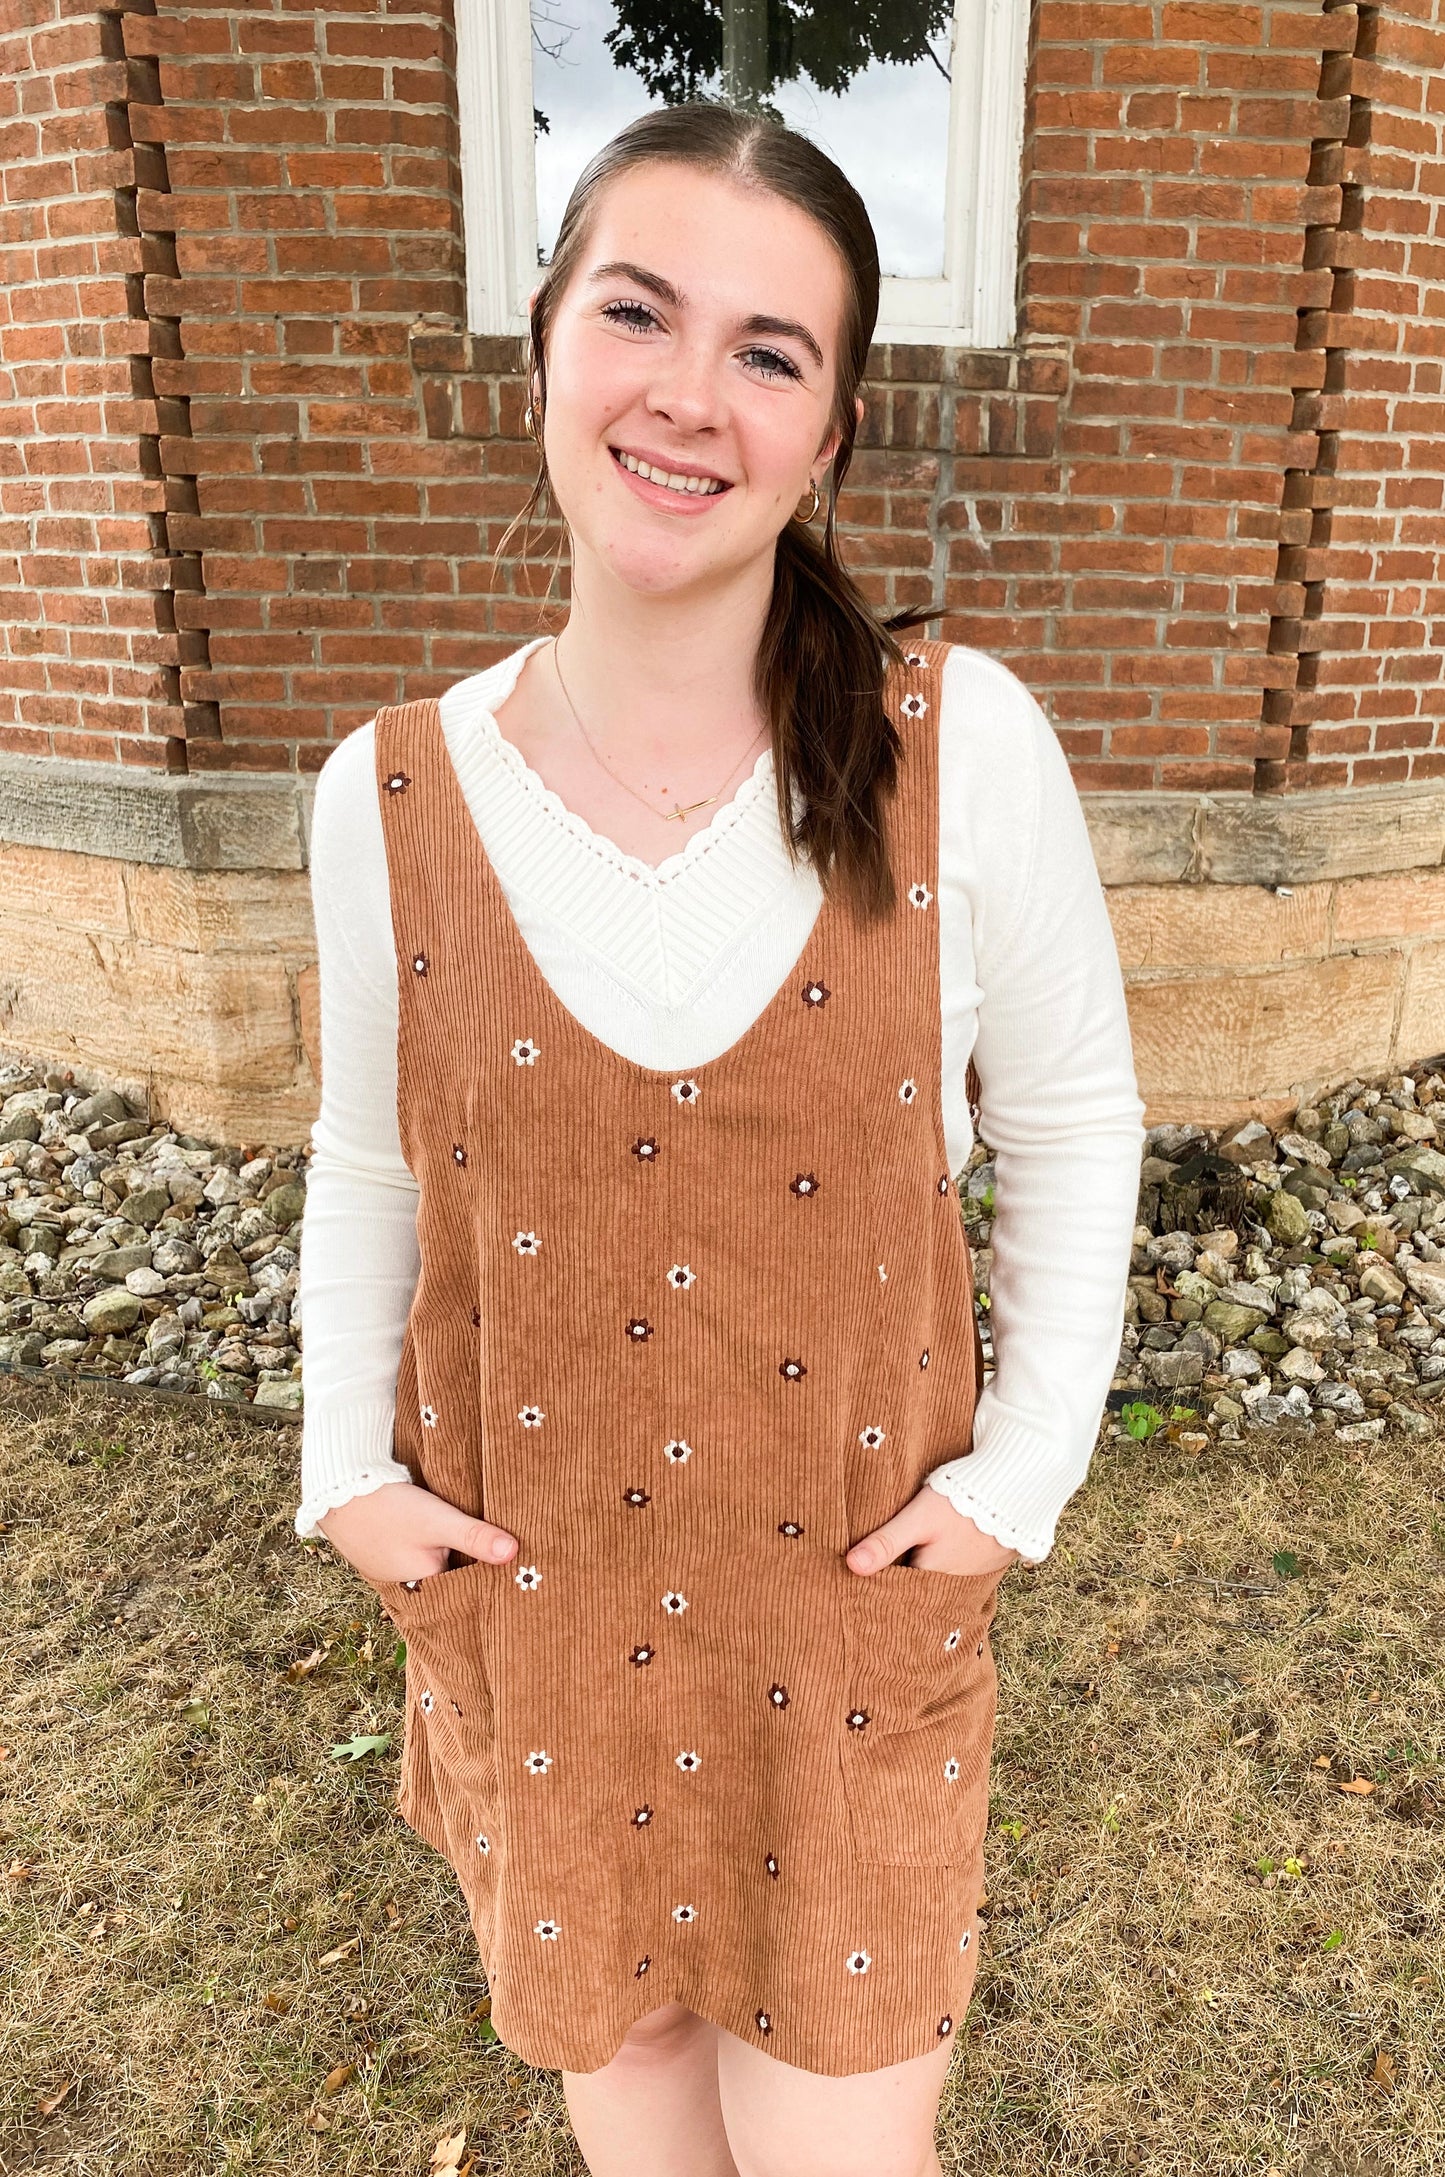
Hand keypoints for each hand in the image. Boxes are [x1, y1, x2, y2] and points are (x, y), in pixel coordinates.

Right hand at [317, 1480, 517, 1587]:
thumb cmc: (389, 1508)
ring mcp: (390, 1569)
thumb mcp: (438, 1520)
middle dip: (465, 1559)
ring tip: (462, 1533)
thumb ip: (474, 1536)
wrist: (337, 1491)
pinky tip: (428, 1528)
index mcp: (426, 1582)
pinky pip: (410, 1552)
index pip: (467, 1582)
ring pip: (429, 1561)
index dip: (487, 1570)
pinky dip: (421, 1543)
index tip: (511, 1560)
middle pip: (448, 1573)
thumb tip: (514, 1553)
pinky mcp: (380, 1552)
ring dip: (442, 1549)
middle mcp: (407, 1583)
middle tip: (492, 1542)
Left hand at [846, 1484, 1019, 1578]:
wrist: (1017, 1484)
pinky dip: (953, 1561)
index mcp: (933, 1577)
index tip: (861, 1583)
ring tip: (917, 1556)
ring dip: (930, 1570)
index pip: (900, 1591)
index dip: (882, 1584)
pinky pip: (965, 1569)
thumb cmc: (962, 1500)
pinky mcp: (993, 1560)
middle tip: (885, 1569)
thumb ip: (885, 1542)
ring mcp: (979, 1574)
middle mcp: (957, 1584)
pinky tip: (946, 1547)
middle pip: (922, 1586)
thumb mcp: (918, 1518)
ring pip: (943, 1578)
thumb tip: (851, 1566)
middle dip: (905, 1580)